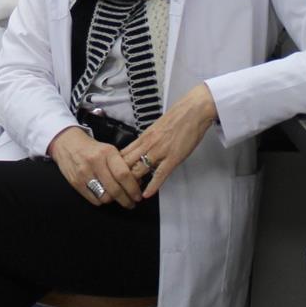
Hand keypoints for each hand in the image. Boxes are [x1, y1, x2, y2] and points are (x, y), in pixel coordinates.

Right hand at [48, 127, 143, 208]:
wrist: (67, 143)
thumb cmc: (91, 148)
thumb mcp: (109, 150)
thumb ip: (122, 165)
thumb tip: (136, 183)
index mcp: (107, 152)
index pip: (123, 174)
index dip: (133, 188)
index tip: (137, 196)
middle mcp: (95, 162)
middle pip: (114, 189)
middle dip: (126, 200)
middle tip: (131, 203)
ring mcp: (84, 173)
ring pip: (104, 196)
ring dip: (113, 200)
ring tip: (117, 198)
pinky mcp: (76, 182)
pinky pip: (93, 199)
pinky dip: (101, 200)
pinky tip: (104, 196)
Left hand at [126, 83, 219, 199]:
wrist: (193, 110)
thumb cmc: (177, 118)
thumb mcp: (156, 128)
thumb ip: (147, 140)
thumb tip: (139, 150)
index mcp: (143, 137)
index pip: (123, 155)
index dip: (115, 167)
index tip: (111, 177)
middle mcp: (147, 145)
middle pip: (127, 164)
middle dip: (120, 178)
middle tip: (117, 190)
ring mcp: (160, 152)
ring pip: (140, 169)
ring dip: (134, 184)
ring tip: (130, 196)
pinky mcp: (173, 158)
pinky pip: (160, 174)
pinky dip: (152, 186)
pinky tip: (146, 195)